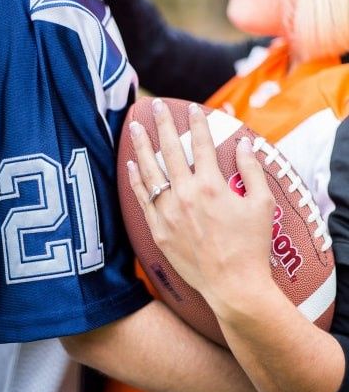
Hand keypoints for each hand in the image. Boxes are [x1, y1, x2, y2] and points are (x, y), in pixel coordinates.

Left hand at [127, 98, 275, 318]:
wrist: (233, 285)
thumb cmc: (251, 246)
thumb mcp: (261, 204)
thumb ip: (252, 170)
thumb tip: (244, 144)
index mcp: (211, 186)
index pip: (201, 144)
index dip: (198, 123)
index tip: (194, 108)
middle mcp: (185, 195)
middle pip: (170, 151)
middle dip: (162, 124)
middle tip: (155, 106)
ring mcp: (168, 213)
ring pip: (149, 171)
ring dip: (141, 146)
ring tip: (133, 127)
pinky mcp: (158, 230)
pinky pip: (143, 199)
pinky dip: (135, 180)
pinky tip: (130, 165)